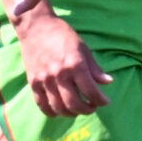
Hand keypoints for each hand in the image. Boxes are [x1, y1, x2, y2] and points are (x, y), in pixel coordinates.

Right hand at [16, 2, 110, 116]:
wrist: (35, 27)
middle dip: (87, 109)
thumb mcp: (83, 48)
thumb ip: (94, 68)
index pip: (91, 91)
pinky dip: (53, 112)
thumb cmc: (62, 35)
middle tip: (92, 107)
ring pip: (59, 107)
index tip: (105, 101)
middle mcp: (59, 74)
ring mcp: (44, 80)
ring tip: (77, 109)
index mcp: (75, 64)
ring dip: (71, 113)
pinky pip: (42, 105)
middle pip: (75, 104)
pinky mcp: (33, 82)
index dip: (101, 100)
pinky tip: (60, 110)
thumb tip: (108, 82)